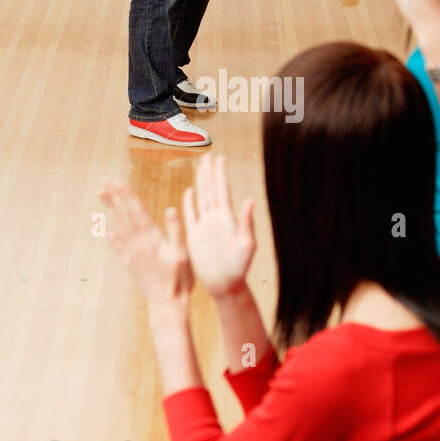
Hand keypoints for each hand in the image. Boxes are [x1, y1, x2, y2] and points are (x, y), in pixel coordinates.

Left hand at [99, 178, 192, 310]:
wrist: (167, 304)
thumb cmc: (180, 280)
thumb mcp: (183, 255)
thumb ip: (176, 231)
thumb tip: (170, 209)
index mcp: (152, 239)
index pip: (137, 211)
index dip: (127, 195)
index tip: (119, 181)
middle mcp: (138, 244)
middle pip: (124, 215)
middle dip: (115, 196)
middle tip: (104, 180)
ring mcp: (131, 253)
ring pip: (117, 226)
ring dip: (109, 208)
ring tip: (101, 194)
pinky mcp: (129, 262)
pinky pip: (116, 243)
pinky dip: (109, 230)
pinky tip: (104, 224)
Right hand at [182, 154, 255, 299]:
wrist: (225, 285)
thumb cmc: (239, 268)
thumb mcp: (246, 245)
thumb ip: (246, 223)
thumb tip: (250, 200)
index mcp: (227, 219)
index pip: (222, 191)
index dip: (220, 174)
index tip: (220, 158)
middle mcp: (216, 220)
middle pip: (211, 190)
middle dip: (209, 173)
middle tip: (208, 155)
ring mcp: (205, 227)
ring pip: (201, 199)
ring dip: (200, 182)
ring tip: (200, 167)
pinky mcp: (195, 237)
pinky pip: (191, 215)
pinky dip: (189, 203)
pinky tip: (189, 191)